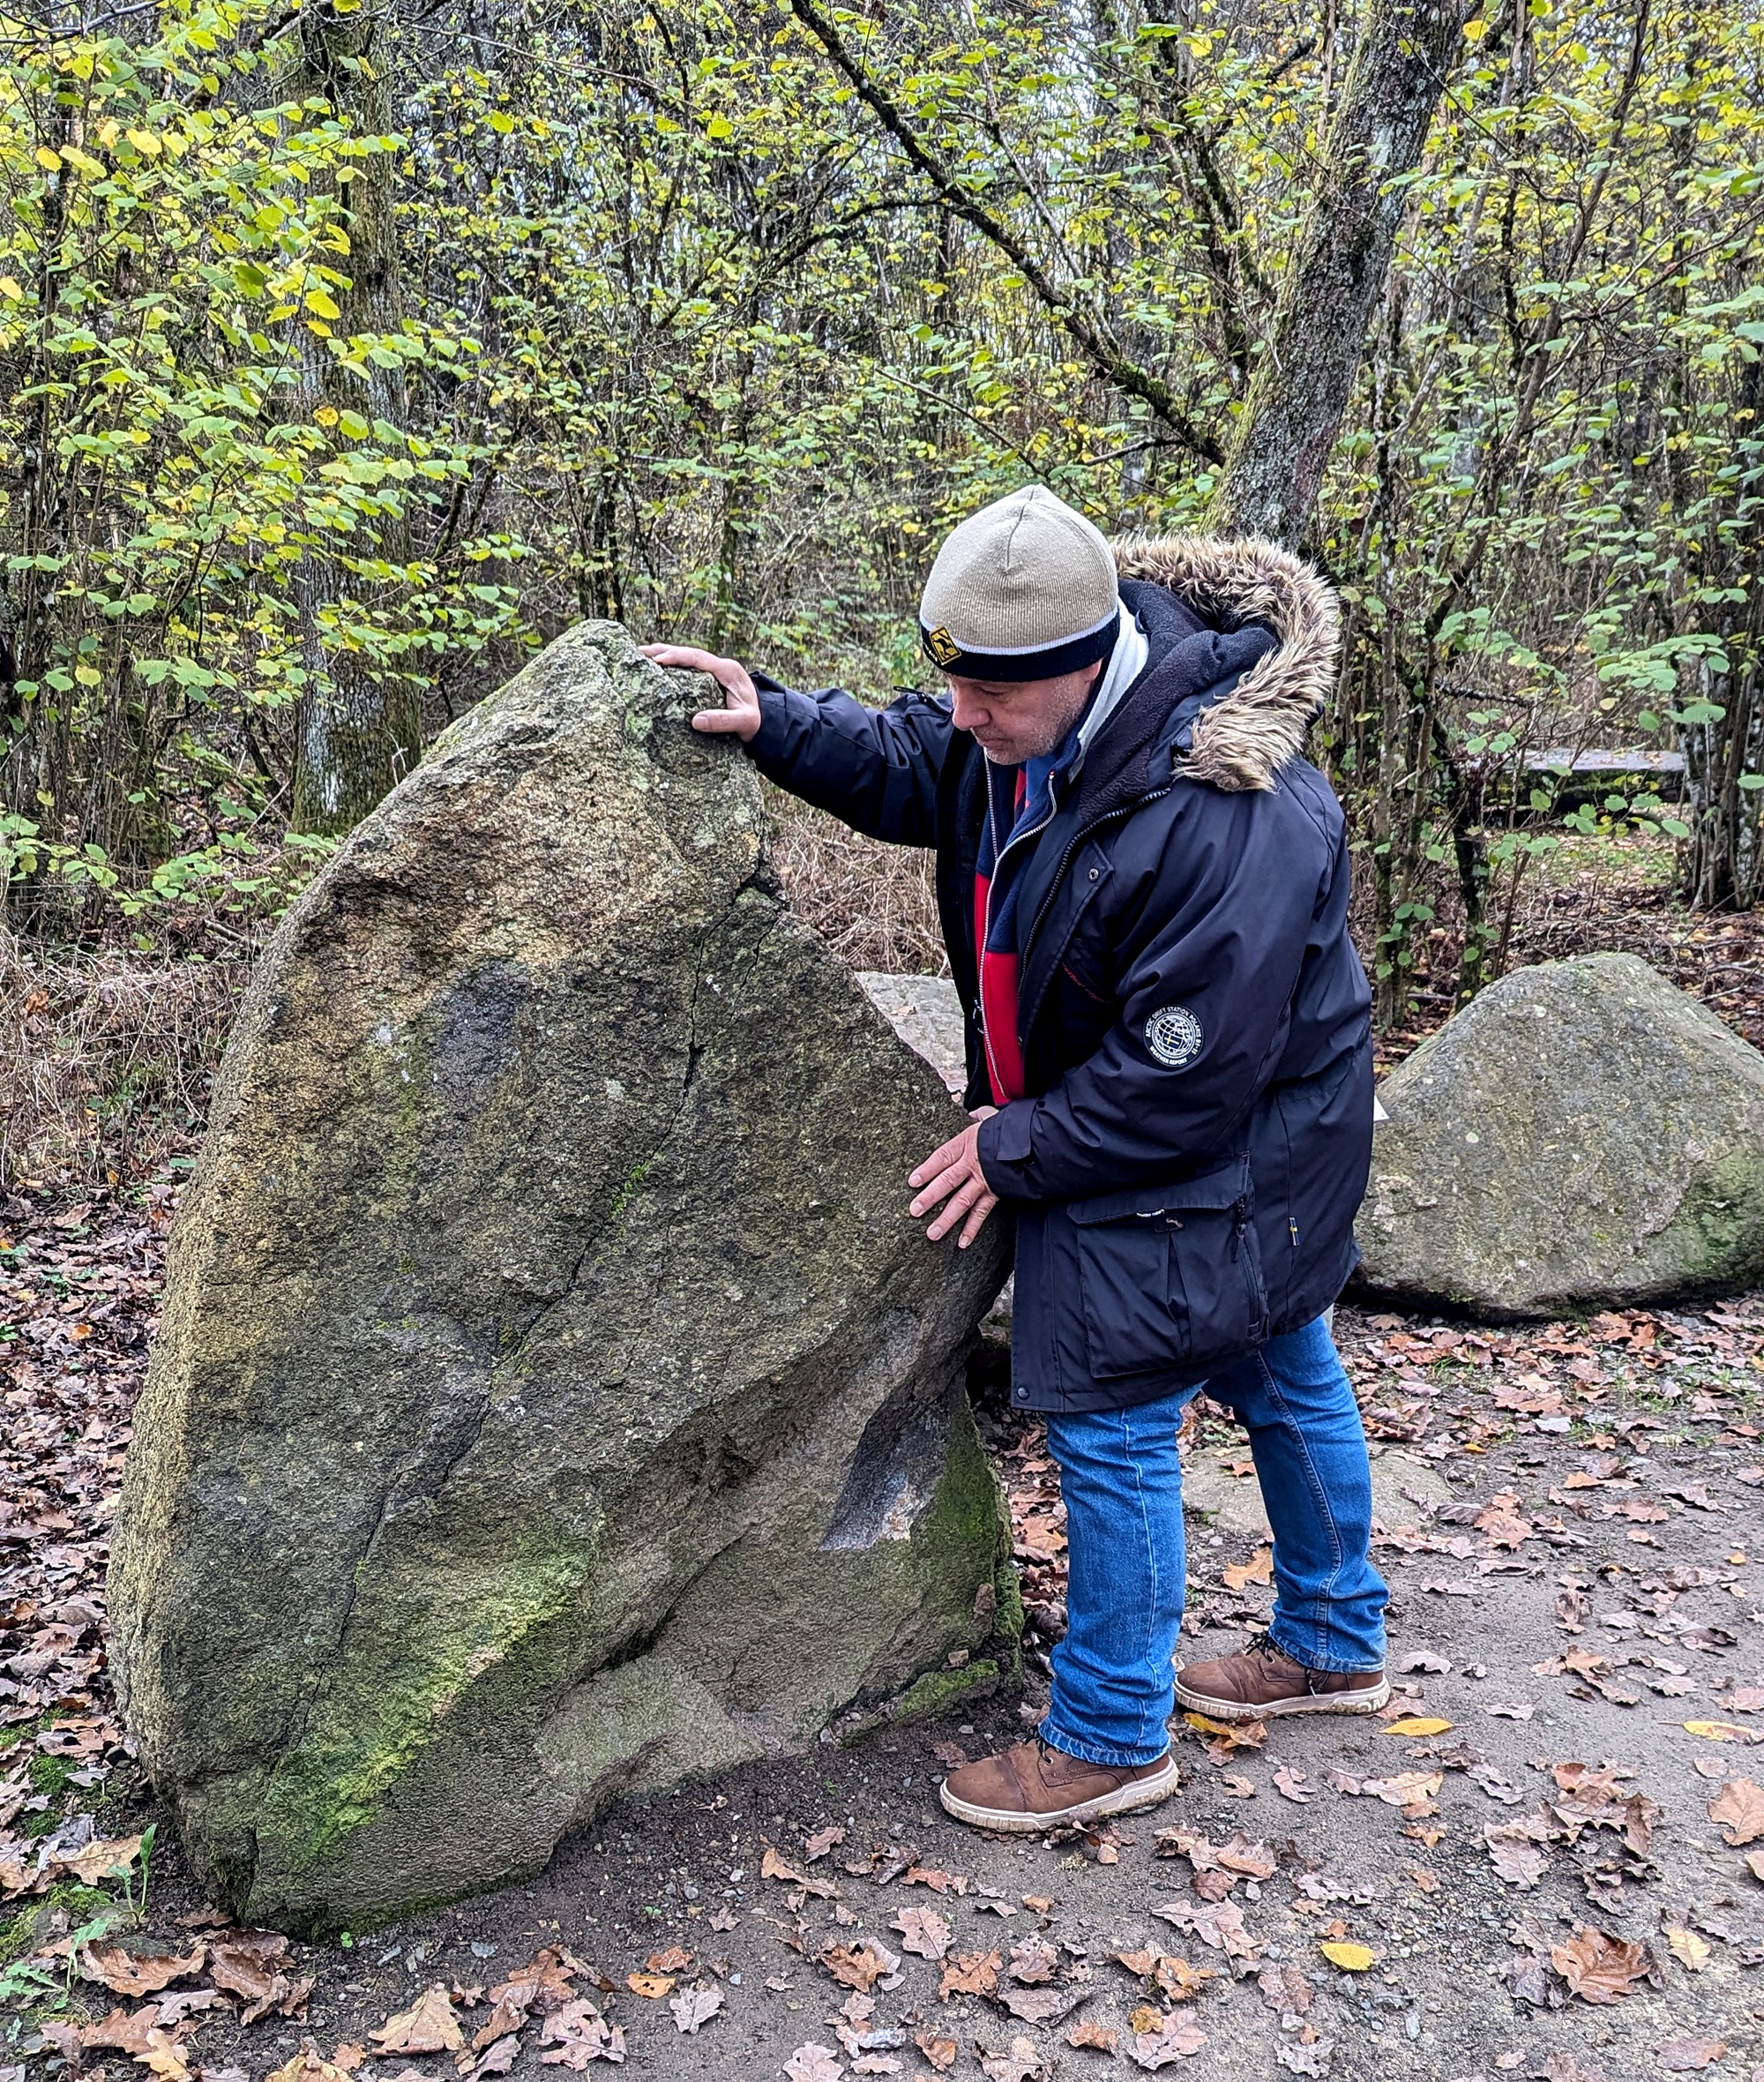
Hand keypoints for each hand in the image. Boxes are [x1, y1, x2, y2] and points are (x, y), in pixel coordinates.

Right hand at [640, 643, 761, 740]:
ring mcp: (715, 670)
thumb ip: (723, 721)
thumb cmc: (755, 720)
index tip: (658, 660)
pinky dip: (671, 665)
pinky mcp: (710, 678)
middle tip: (639, 652)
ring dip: (664, 654)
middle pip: (688, 653)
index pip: (698, 658)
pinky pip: (688, 667)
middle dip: (663, 651)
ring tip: (640, 655)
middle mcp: (720, 666)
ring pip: (686, 657)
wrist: (767, 720)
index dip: (677, 657)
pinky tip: (654, 667)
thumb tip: (696, 721)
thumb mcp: (744, 722)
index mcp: (728, 670)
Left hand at [909, 1120, 999, 1248]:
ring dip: (947, 1219)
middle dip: (930, 1198)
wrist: (1037, 1142)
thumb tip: (974, 1112)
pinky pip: (982, 1213)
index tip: (912, 1182)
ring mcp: (984, 1181)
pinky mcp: (995, 1193)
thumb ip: (979, 1117)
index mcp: (966, 1144)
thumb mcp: (991, 1118)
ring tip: (933, 1233)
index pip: (941, 1158)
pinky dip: (972, 1228)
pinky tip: (962, 1242)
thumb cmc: (1010, 1130)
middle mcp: (972, 1164)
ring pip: (962, 1202)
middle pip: (947, 1182)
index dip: (926, 1170)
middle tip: (915, 1211)